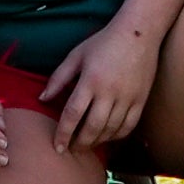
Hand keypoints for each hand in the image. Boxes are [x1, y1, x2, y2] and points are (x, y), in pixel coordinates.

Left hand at [38, 18, 159, 153]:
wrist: (139, 33)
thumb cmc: (103, 42)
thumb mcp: (76, 55)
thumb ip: (58, 78)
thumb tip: (42, 99)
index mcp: (90, 80)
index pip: (73, 114)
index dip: (63, 133)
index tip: (57, 147)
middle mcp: (110, 92)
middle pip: (92, 128)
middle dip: (80, 143)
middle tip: (71, 151)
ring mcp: (128, 98)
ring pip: (111, 130)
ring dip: (97, 142)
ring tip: (86, 145)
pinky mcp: (141, 100)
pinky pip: (128, 126)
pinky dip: (116, 136)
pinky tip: (106, 137)